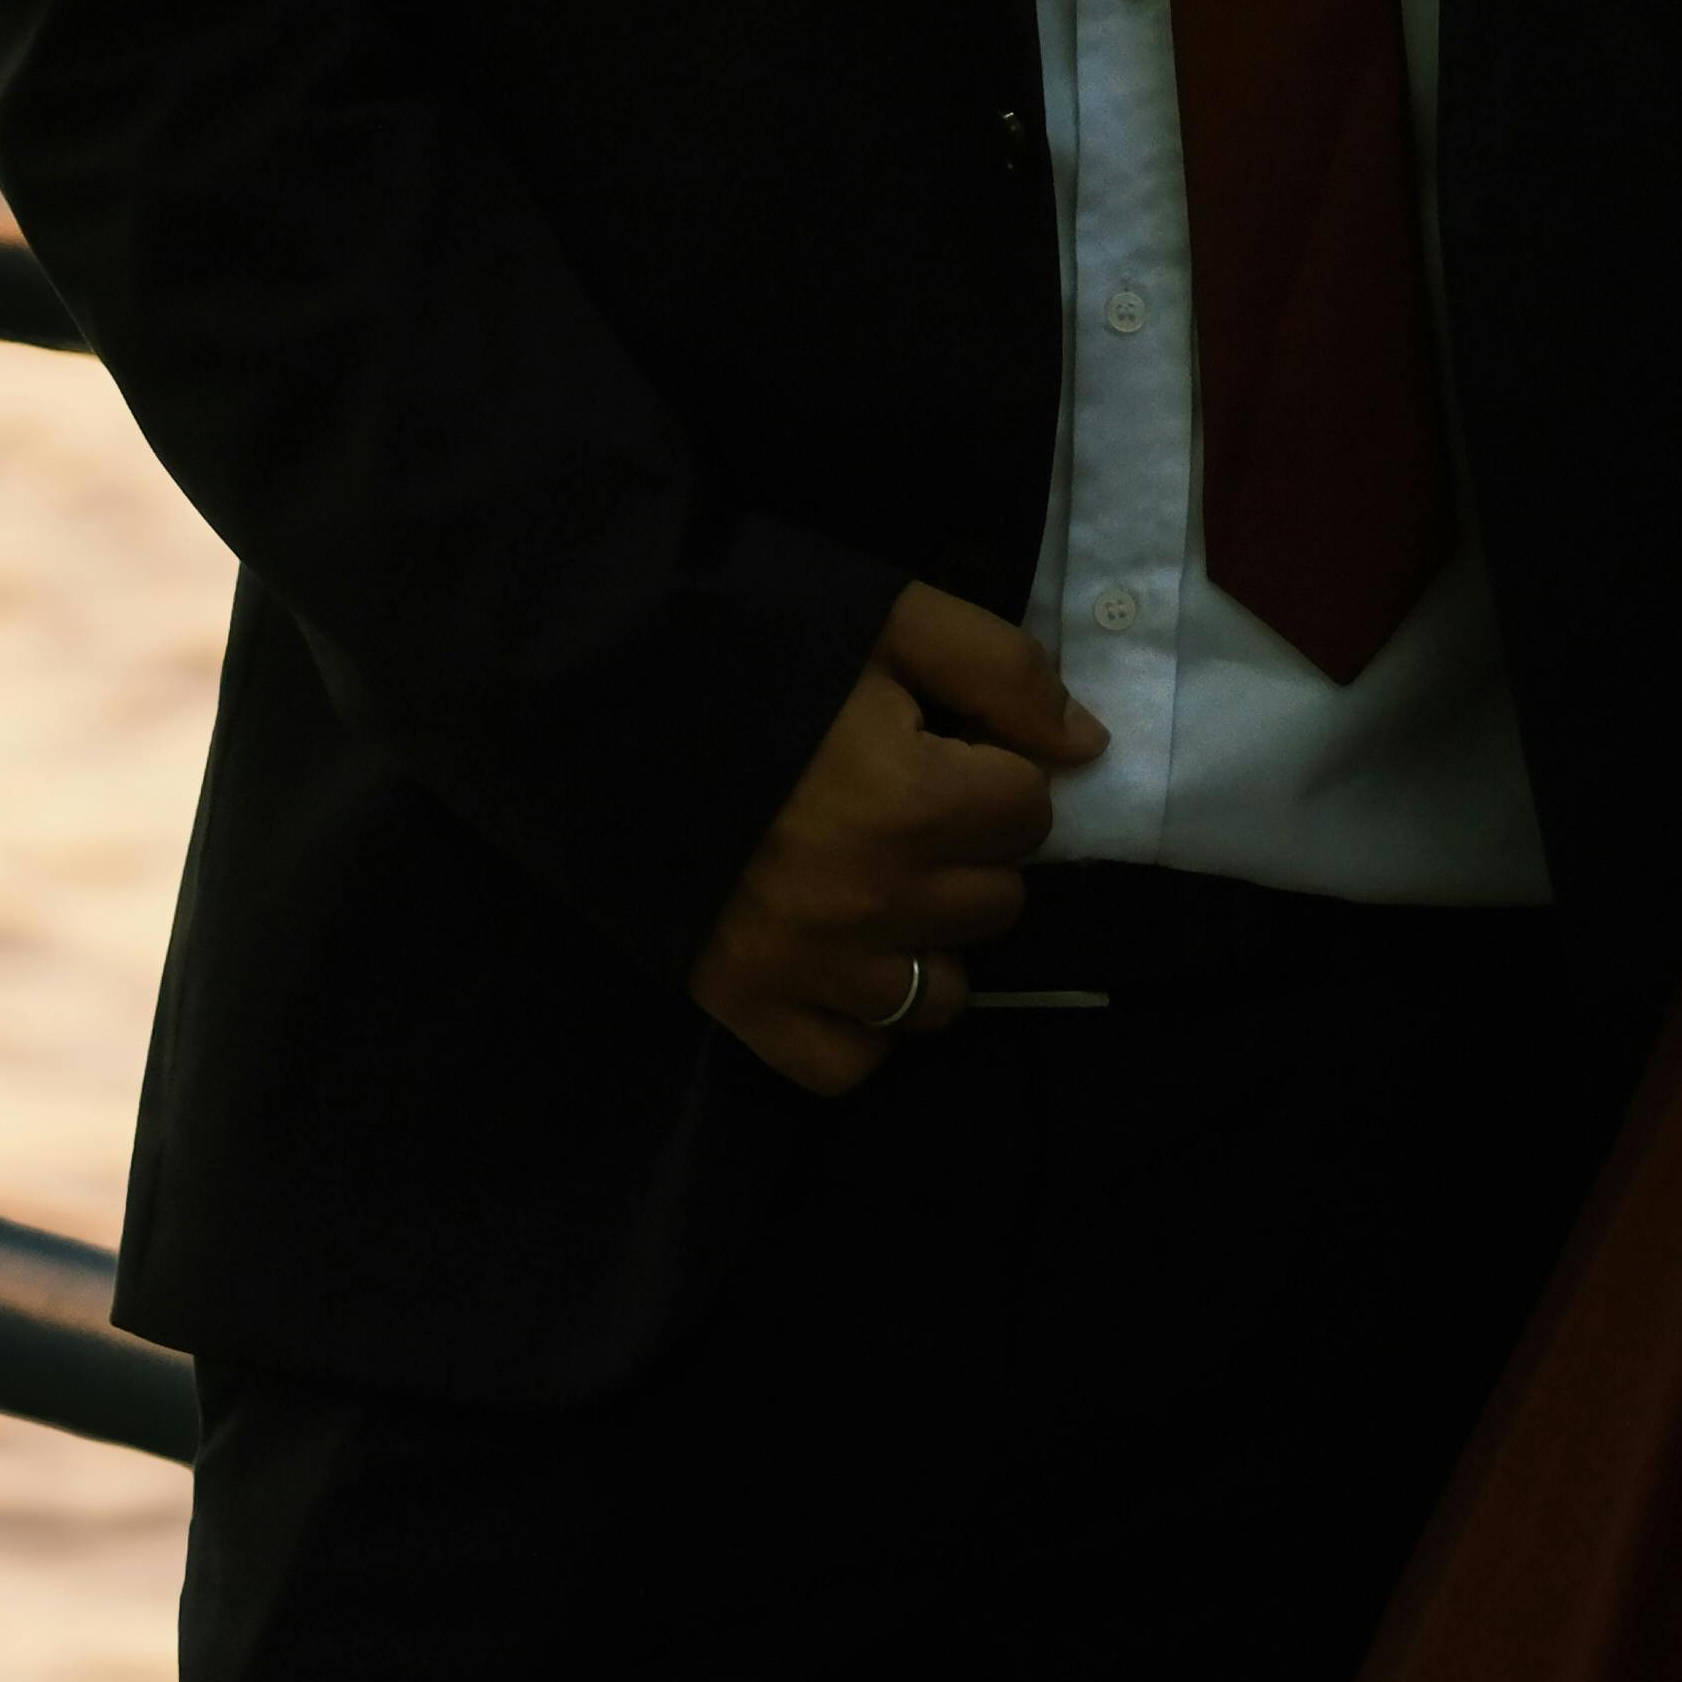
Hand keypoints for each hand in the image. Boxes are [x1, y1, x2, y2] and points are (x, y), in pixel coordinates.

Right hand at [687, 583, 1106, 1097]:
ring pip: (943, 995)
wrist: (594, 698)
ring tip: (876, 884)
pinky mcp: (746, 1007)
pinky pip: (850, 1061)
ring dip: (927, 940)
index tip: (944, 749)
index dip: (995, 770)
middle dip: (968, 851)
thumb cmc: (753, 649)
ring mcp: (809, 965)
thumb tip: (1087, 748)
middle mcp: (873, 899)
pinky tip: (841, 960)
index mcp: (913, 798)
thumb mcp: (887, 620)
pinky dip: (859, 1022)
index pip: (1031, 809)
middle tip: (902, 807)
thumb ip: (1001, 672)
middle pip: (997, 901)